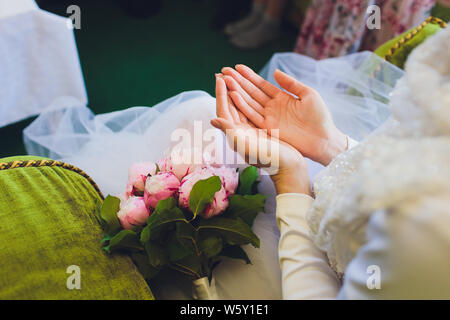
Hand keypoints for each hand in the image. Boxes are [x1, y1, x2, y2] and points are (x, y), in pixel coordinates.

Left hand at [211, 74, 310, 195]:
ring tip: (233, 76)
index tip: (219, 77)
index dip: (220, 93)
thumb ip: (231, 132)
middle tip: (223, 71)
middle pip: (230, 106)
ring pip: (241, 106)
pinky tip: (250, 89)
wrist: (290, 169)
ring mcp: (251, 130)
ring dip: (236, 90)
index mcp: (235, 135)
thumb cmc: (271, 159)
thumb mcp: (250, 145)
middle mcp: (241, 132)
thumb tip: (213, 119)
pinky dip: (249, 98)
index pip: (224, 110)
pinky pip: (252, 110)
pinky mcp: (262, 130)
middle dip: (226, 88)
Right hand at [221, 65, 346, 165]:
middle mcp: (272, 107)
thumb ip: (291, 83)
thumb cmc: (320, 117)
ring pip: (249, 102)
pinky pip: (252, 115)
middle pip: (251, 92)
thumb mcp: (308, 94)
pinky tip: (233, 95)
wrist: (323, 139)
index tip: (237, 67)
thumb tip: (275, 71)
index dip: (249, 76)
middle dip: (238, 81)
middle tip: (224, 71)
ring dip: (237, 91)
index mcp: (281, 97)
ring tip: (225, 80)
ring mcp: (269, 117)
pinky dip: (242, 105)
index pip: (261, 84)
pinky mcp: (268, 128)